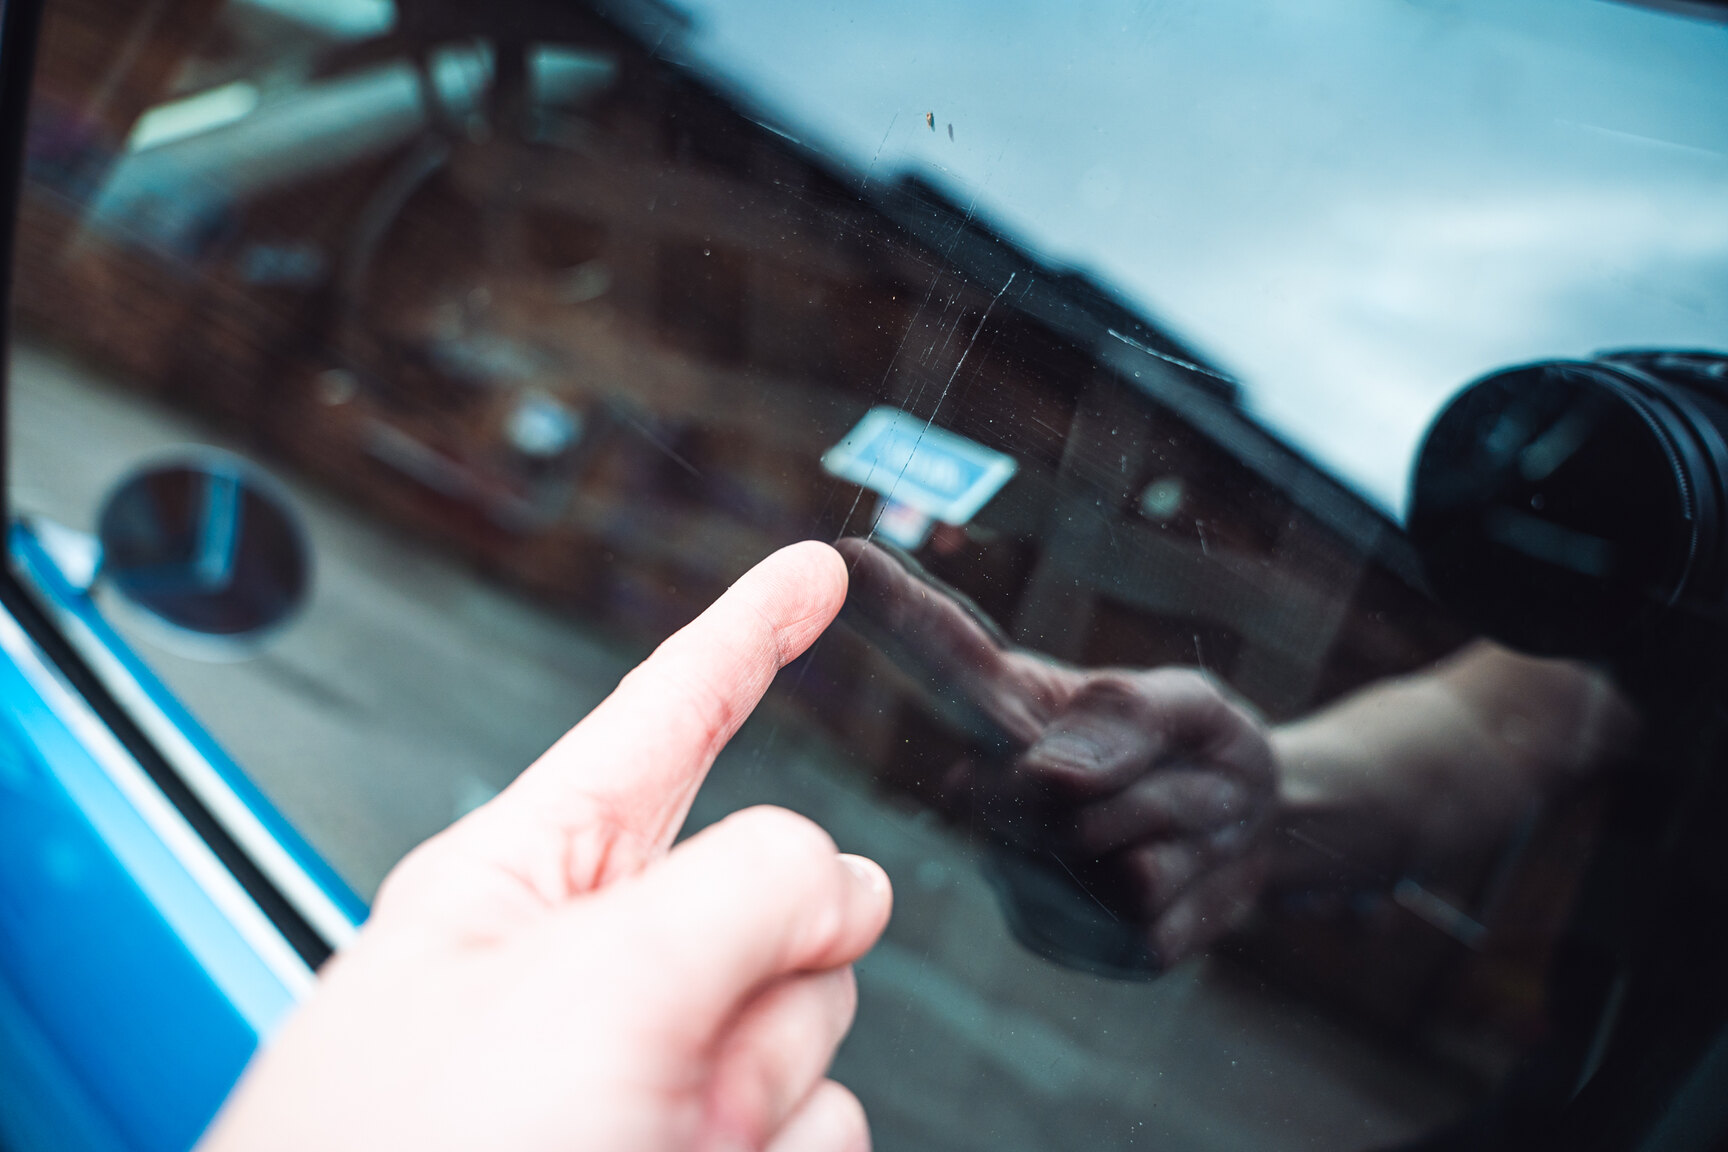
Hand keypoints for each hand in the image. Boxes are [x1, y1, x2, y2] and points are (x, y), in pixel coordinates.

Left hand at [200, 541, 892, 1151]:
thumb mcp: (586, 981)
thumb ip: (742, 889)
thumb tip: (842, 882)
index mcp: (532, 876)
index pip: (671, 709)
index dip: (756, 631)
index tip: (818, 575)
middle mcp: (596, 967)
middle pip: (780, 888)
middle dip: (778, 952)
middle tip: (692, 1028)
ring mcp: (650, 1074)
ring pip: (813, 1016)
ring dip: (767, 1079)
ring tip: (659, 1136)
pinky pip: (817, 1126)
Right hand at [837, 537, 1272, 966]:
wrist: (1253, 833)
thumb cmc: (1200, 748)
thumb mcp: (1188, 704)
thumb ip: (1127, 719)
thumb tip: (1047, 777)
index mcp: (1009, 708)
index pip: (943, 655)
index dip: (892, 610)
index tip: (838, 557)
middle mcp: (988, 790)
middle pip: (1061, 798)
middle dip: (1149, 783)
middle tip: (1182, 772)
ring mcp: (1012, 872)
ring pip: (1112, 863)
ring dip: (1179, 837)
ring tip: (1179, 820)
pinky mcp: (1052, 937)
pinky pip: (1141, 923)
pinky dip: (1190, 897)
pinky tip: (1178, 879)